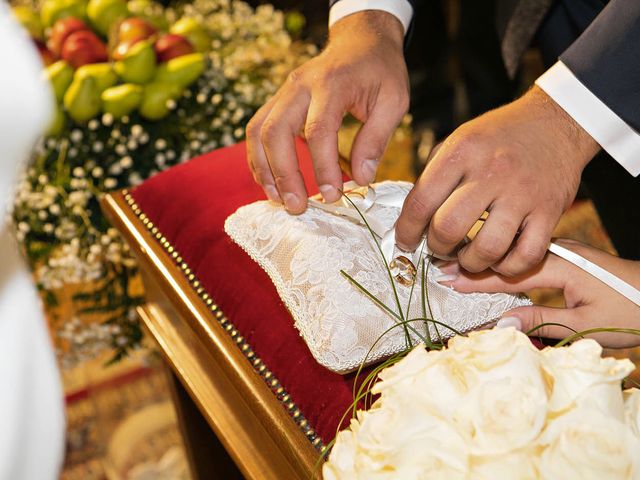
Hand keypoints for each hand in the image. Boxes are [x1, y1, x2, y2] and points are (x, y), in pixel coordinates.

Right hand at [246, 11, 408, 212]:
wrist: (360, 41)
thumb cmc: (380, 71)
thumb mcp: (394, 100)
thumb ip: (376, 138)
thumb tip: (361, 178)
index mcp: (331, 83)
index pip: (318, 130)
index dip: (322, 167)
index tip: (333, 195)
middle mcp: (299, 85)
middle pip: (276, 132)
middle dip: (284, 175)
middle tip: (298, 207)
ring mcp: (283, 92)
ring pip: (258, 132)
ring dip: (264, 170)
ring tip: (279, 200)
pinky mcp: (278, 101)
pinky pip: (257, 130)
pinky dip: (259, 159)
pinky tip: (271, 182)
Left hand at [396, 86, 599, 275]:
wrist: (557, 122)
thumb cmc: (500, 136)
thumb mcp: (458, 140)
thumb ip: (433, 175)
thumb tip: (411, 217)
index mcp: (462, 151)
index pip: (421, 201)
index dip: (406, 230)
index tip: (404, 241)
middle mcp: (492, 172)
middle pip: (449, 228)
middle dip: (436, 248)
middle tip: (438, 248)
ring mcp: (523, 193)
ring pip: (487, 249)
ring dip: (470, 263)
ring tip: (466, 257)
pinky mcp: (550, 211)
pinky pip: (525, 256)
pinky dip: (507, 268)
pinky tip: (498, 259)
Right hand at [437, 239, 639, 347]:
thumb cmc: (631, 311)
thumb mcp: (587, 325)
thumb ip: (542, 321)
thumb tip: (500, 324)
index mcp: (561, 266)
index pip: (507, 272)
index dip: (476, 278)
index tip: (446, 280)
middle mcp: (558, 251)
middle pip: (505, 255)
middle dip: (471, 261)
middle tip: (438, 267)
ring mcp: (562, 250)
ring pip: (513, 252)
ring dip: (485, 259)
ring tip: (455, 264)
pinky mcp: (565, 256)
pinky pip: (524, 255)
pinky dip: (502, 260)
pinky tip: (488, 264)